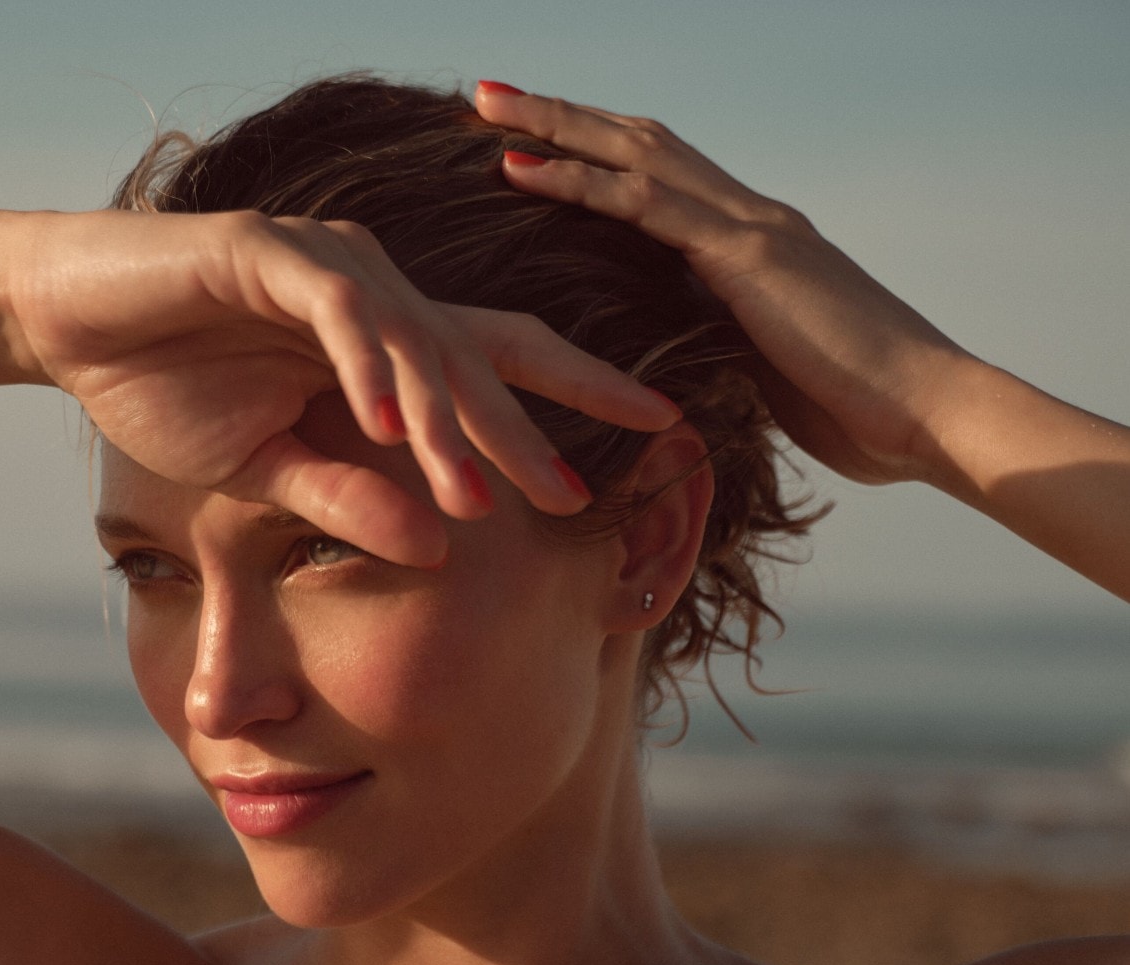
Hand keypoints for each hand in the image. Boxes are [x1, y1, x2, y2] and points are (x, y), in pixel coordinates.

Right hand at [1, 209, 678, 565]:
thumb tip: (434, 549)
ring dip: (448, 421)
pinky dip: (364, 368)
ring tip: (483, 497)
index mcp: (382, 342)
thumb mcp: (266, 468)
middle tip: (625, 462)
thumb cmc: (166, 386)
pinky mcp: (266, 249)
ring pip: (414, 339)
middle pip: (484, 351)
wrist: (66, 322)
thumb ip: (347, 502)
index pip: (497, 370)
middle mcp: (375, 293)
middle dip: (554, 411)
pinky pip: (334, 311)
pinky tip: (385, 425)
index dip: (571, 407)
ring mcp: (326, 263)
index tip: (636, 464)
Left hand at [474, 82, 977, 489]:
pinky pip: (645, 205)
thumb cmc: (859, 409)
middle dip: (564, 117)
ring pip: (635, 155)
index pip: (663, 179)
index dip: (598, 154)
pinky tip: (522, 169)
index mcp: (754, 244)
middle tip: (492, 96)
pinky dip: (579, 182)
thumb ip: (728, 340)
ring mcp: (750, 229)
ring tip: (489, 106)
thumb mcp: (770, 368)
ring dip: (555, 126)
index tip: (534, 141)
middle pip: (641, 145)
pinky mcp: (747, 257)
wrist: (929, 415)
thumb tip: (687, 348)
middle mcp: (750, 218)